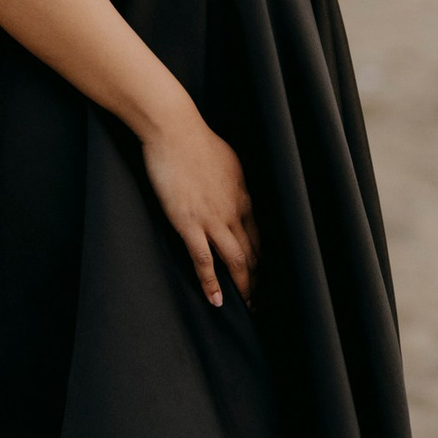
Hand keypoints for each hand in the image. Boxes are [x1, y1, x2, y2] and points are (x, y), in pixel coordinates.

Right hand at [139, 106, 254, 307]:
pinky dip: (212, 283)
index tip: (263, 274)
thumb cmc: (196, 139)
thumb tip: (236, 191)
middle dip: (259, 279)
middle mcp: (234, 211)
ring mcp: (212, 218)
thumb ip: (234, 182)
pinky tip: (217, 300)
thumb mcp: (227, 160)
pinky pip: (203, 260)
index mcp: (243, 195)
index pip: (259, 236)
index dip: (263, 259)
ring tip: (248, 308)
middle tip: (261, 301)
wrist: (173, 129)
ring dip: (244, 287)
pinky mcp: (188, 222)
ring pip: (236, 261)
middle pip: (253, 253)